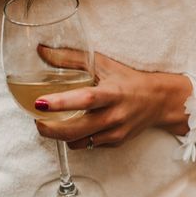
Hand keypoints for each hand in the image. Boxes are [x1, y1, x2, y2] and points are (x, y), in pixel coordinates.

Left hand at [34, 47, 191, 148]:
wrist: (159, 100)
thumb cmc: (127, 79)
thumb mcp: (103, 64)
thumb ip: (71, 58)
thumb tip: (42, 51)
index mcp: (112, 93)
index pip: (85, 99)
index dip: (61, 103)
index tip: (40, 102)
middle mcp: (114, 115)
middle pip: (76, 131)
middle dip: (50, 129)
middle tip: (37, 120)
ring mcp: (115, 132)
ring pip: (78, 142)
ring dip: (59, 135)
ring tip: (50, 123)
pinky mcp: (115, 143)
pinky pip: (87, 145)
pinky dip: (75, 138)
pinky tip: (74, 126)